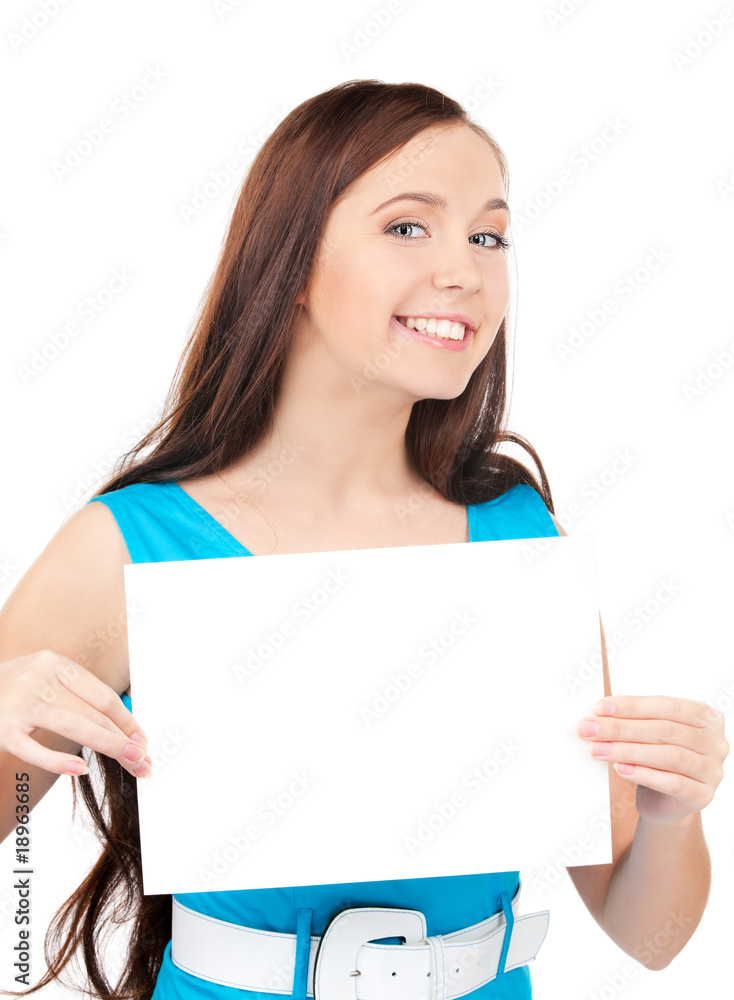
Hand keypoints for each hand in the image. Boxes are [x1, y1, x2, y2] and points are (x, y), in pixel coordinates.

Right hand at [0, 649, 151, 777]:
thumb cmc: (10, 691)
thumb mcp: (42, 680)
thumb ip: (76, 698)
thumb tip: (122, 727)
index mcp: (55, 664)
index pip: (102, 695)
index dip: (127, 720)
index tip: (143, 742)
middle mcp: (39, 678)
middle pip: (93, 712)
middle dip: (124, 739)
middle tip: (143, 760)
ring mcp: (19, 703)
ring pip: (73, 725)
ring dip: (107, 745)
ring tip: (130, 762)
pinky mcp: (1, 728)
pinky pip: (33, 748)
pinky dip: (57, 759)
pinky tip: (79, 768)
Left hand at [578, 695, 728, 823]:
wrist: (664, 801)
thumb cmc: (656, 758)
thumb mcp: (648, 733)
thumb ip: (633, 720)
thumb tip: (598, 714)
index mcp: (704, 716)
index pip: (665, 706)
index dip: (631, 706)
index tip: (600, 708)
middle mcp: (714, 741)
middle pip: (664, 730)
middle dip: (621, 728)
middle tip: (589, 729)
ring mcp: (712, 770)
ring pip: (668, 755)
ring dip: (627, 751)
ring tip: (598, 749)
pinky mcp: (703, 795)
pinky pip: (673, 783)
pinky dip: (644, 774)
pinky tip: (620, 769)